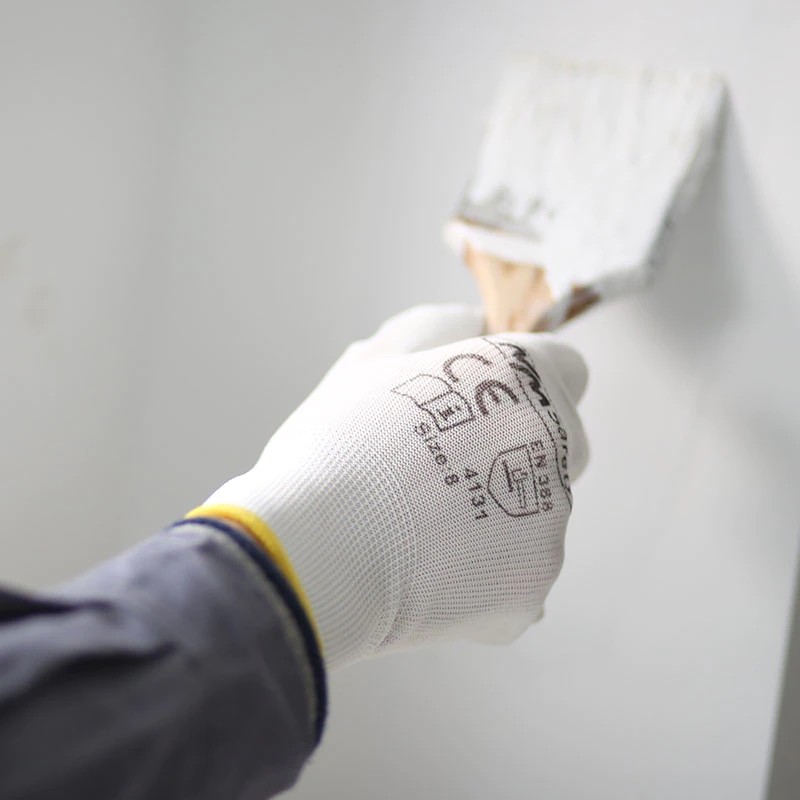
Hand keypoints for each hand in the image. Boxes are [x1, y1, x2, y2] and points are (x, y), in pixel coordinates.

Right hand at [203, 305, 588, 667]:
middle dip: (513, 451)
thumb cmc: (337, 449)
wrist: (319, 552)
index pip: (563, 368)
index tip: (478, 409)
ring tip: (426, 527)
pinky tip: (432, 569)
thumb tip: (473, 321)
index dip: (521, 388)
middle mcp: (557, 440)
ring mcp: (552, 519)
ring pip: (540, 510)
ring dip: (500, 514)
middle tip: (442, 470)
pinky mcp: (536, 583)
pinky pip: (520, 570)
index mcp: (521, 375)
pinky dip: (487, 571)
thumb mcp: (371, 363)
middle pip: (560, 441)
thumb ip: (432, 328)